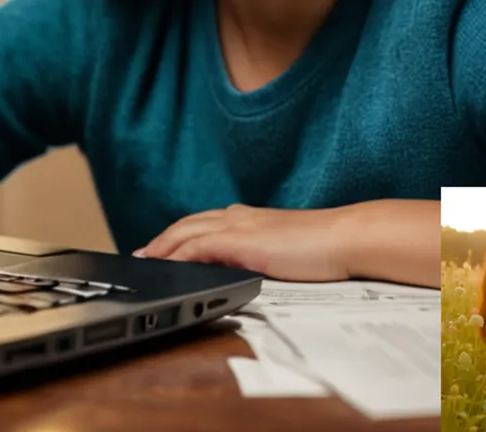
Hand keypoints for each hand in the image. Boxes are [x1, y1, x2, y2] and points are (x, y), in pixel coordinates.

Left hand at [134, 203, 351, 279]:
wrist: (344, 238)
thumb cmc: (324, 248)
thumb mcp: (285, 250)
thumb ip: (262, 254)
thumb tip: (247, 269)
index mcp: (249, 218)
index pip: (204, 223)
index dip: (179, 236)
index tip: (161, 248)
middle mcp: (238, 216)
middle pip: (187, 224)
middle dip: (162, 239)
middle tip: (141, 254)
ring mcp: (238, 226)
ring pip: (186, 231)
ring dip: (162, 245)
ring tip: (144, 260)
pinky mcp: (241, 240)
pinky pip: (198, 246)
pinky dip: (177, 254)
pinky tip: (164, 266)